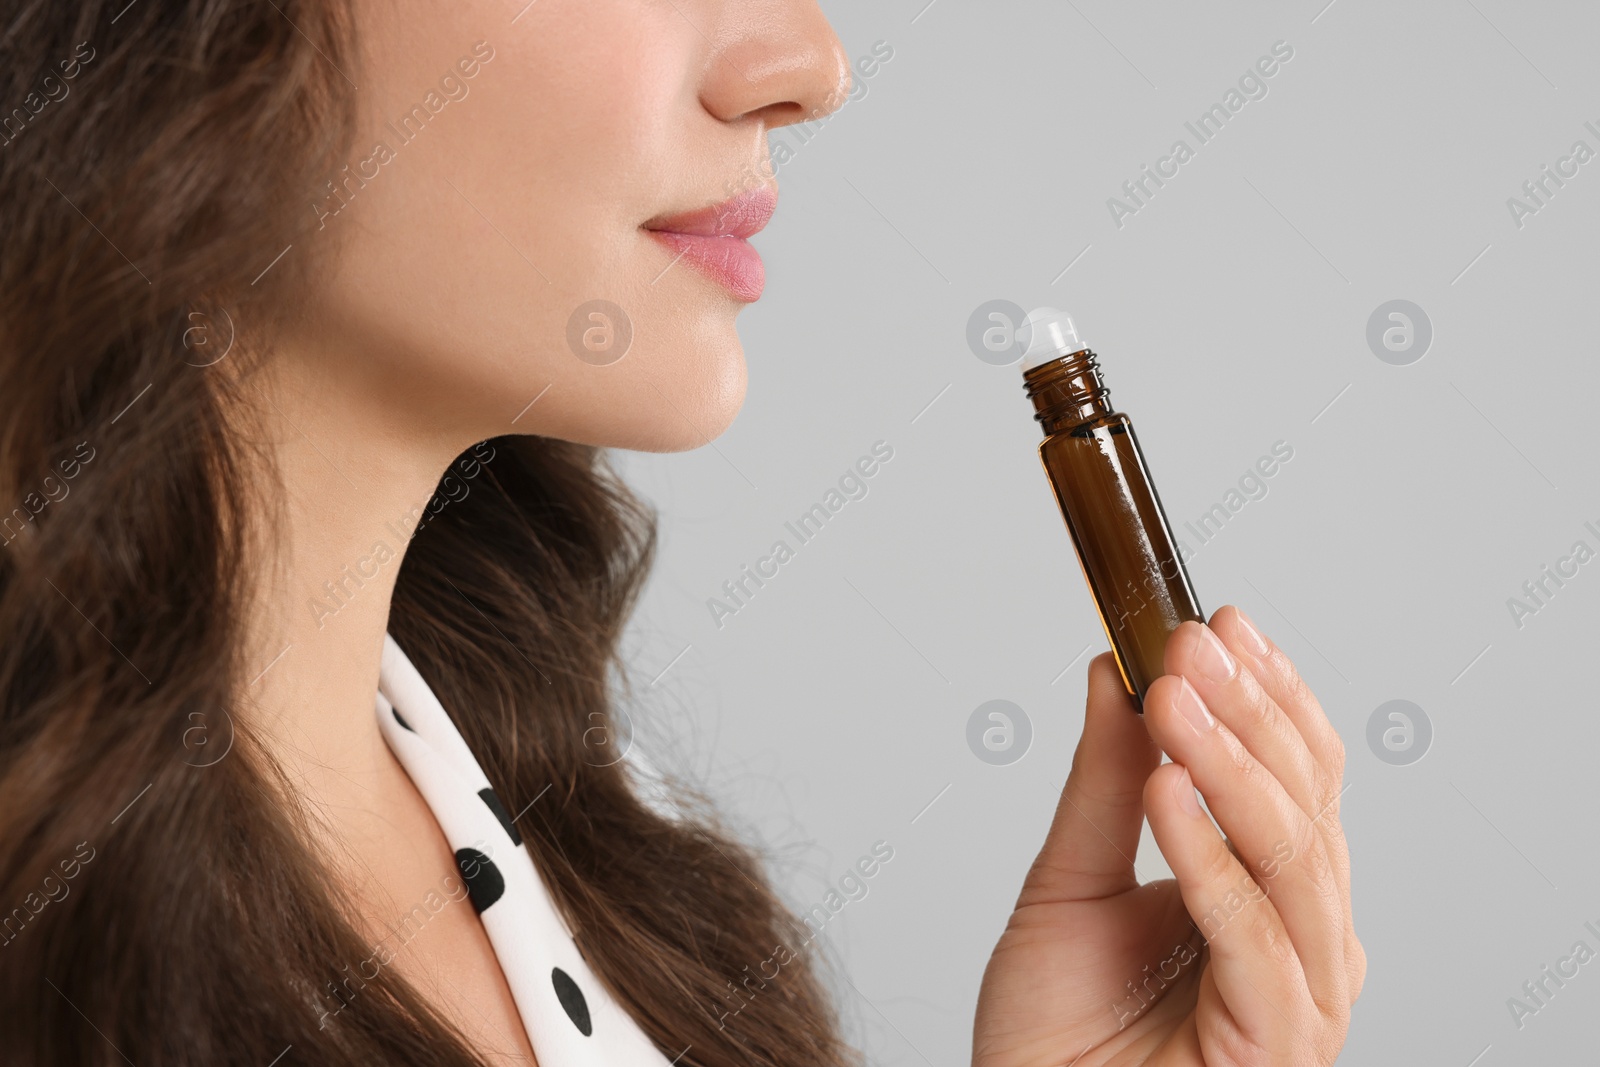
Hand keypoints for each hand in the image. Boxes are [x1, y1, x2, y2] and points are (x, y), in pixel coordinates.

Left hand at [972, 606, 1362, 1065]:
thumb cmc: (1053, 1031)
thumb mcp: (1070, 878)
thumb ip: (1105, 780)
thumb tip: (1116, 672)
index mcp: (1272, 896)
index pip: (1300, 775)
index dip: (1266, 695)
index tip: (1218, 624)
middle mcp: (1303, 940)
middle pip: (1305, 804)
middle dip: (1246, 711)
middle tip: (1187, 644)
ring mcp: (1299, 994)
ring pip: (1291, 857)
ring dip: (1228, 765)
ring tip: (1171, 698)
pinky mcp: (1273, 1043)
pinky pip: (1251, 934)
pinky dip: (1208, 853)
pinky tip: (1167, 789)